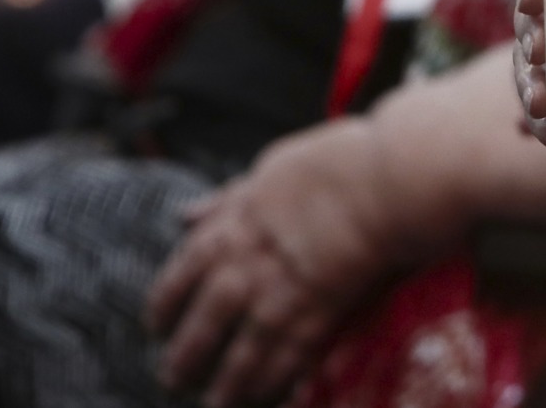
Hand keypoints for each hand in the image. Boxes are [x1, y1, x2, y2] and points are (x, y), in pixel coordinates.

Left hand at [146, 119, 405, 406]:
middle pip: (206, 321)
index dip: (166, 302)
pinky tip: (269, 397)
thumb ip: (228, 199)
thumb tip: (185, 216)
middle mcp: (249, 266)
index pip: (184, 271)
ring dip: (227, 382)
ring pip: (243, 351)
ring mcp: (284, 293)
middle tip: (172, 378)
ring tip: (216, 404)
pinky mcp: (320, 313)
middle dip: (186, 355)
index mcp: (234, 225)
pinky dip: (276, 381)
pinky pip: (290, 359)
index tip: (155, 324)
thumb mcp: (271, 167)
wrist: (390, 179)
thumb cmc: (338, 163)